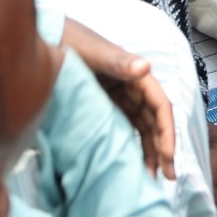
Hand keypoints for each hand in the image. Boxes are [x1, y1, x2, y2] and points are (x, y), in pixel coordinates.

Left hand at [61, 17, 176, 175]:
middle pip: (155, 121)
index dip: (167, 132)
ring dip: (150, 150)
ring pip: (143, 127)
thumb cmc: (73, 41)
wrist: (48, 39)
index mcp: (136, 74)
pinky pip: (127, 126)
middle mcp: (133, 86)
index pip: (160, 106)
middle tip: (166, 177)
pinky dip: (132, 144)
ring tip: (151, 177)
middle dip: (162, 148)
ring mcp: (121, 96)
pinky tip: (132, 161)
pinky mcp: (108, 103)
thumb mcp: (95, 53)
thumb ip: (118, 62)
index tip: (168, 156)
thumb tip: (145, 66)